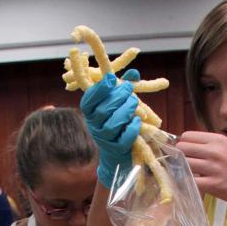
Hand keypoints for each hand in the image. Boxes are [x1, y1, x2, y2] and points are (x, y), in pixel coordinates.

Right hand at [81, 71, 141, 187]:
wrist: (116, 151)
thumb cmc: (115, 119)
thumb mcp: (116, 102)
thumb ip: (122, 87)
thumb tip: (134, 74)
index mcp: (90, 112)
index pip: (89, 101)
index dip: (99, 90)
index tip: (111, 79)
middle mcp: (94, 126)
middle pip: (103, 111)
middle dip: (118, 97)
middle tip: (128, 89)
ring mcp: (104, 139)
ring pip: (112, 125)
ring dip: (126, 111)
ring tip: (134, 102)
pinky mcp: (117, 149)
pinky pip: (124, 138)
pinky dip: (132, 128)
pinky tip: (137, 120)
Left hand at [176, 131, 226, 208]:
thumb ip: (209, 148)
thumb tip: (186, 149)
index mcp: (217, 140)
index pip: (186, 136)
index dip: (181, 145)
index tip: (182, 154)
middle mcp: (214, 151)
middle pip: (182, 148)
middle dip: (178, 157)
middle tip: (181, 167)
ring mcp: (213, 168)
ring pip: (183, 164)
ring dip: (181, 171)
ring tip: (186, 176)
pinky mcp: (213, 184)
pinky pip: (189, 182)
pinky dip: (186, 184)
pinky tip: (189, 186)